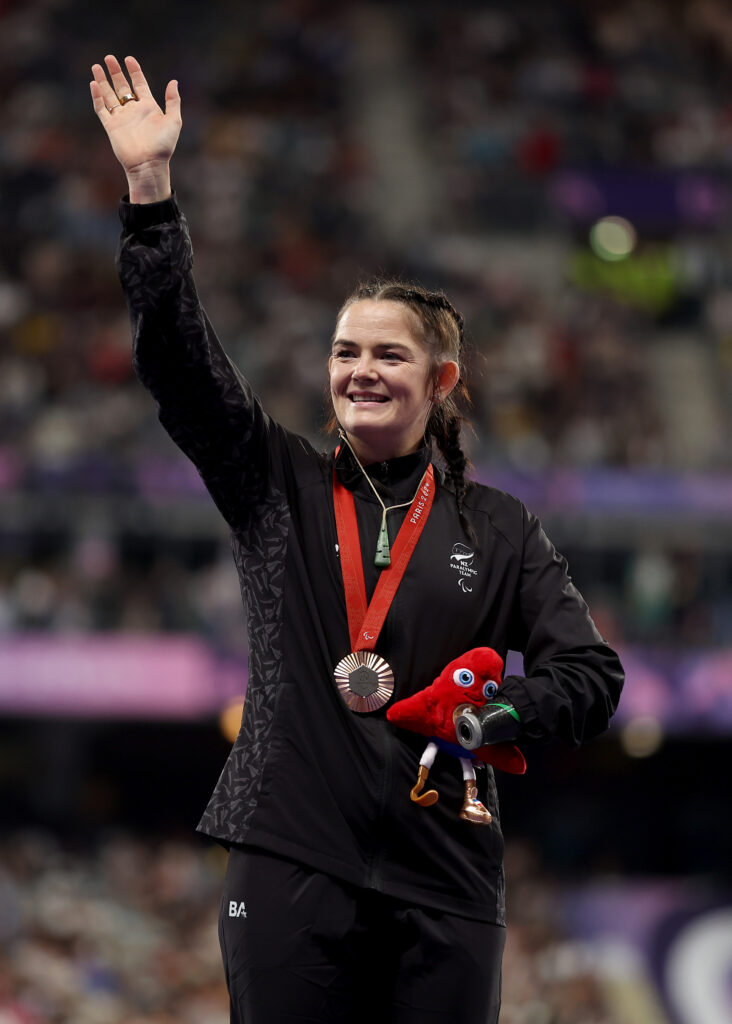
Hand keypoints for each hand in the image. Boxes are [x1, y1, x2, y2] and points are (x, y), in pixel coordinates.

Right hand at [90, 55, 180, 200]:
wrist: (149, 164)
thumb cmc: (163, 145)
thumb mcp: (173, 121)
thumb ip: (173, 101)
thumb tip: (174, 81)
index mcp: (148, 107)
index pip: (139, 84)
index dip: (134, 71)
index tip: (129, 59)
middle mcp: (134, 111)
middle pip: (122, 87)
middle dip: (116, 72)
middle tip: (109, 58)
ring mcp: (121, 118)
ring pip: (109, 95)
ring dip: (102, 81)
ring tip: (97, 66)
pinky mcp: (111, 126)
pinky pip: (102, 109)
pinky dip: (97, 96)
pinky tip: (94, 84)